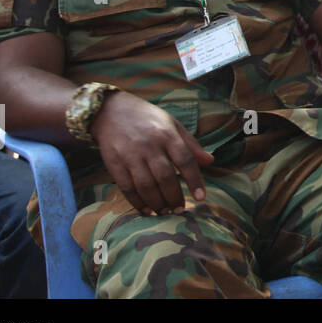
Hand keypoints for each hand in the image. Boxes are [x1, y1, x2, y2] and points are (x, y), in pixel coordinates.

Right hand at [91, 92, 213, 215]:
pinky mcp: (114, 163)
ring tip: (165, 212)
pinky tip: (146, 210)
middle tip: (180, 210)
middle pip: (165, 177)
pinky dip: (137, 202)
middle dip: (174, 197)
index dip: (195, 180)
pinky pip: (127, 187)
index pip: (185, 160)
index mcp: (167, 134)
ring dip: (157, 203)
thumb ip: (191, 144)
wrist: (110, 111)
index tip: (201, 198)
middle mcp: (149, 145)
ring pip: (146, 185)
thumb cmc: (147, 118)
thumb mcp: (172, 124)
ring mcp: (130, 154)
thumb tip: (211, 161)